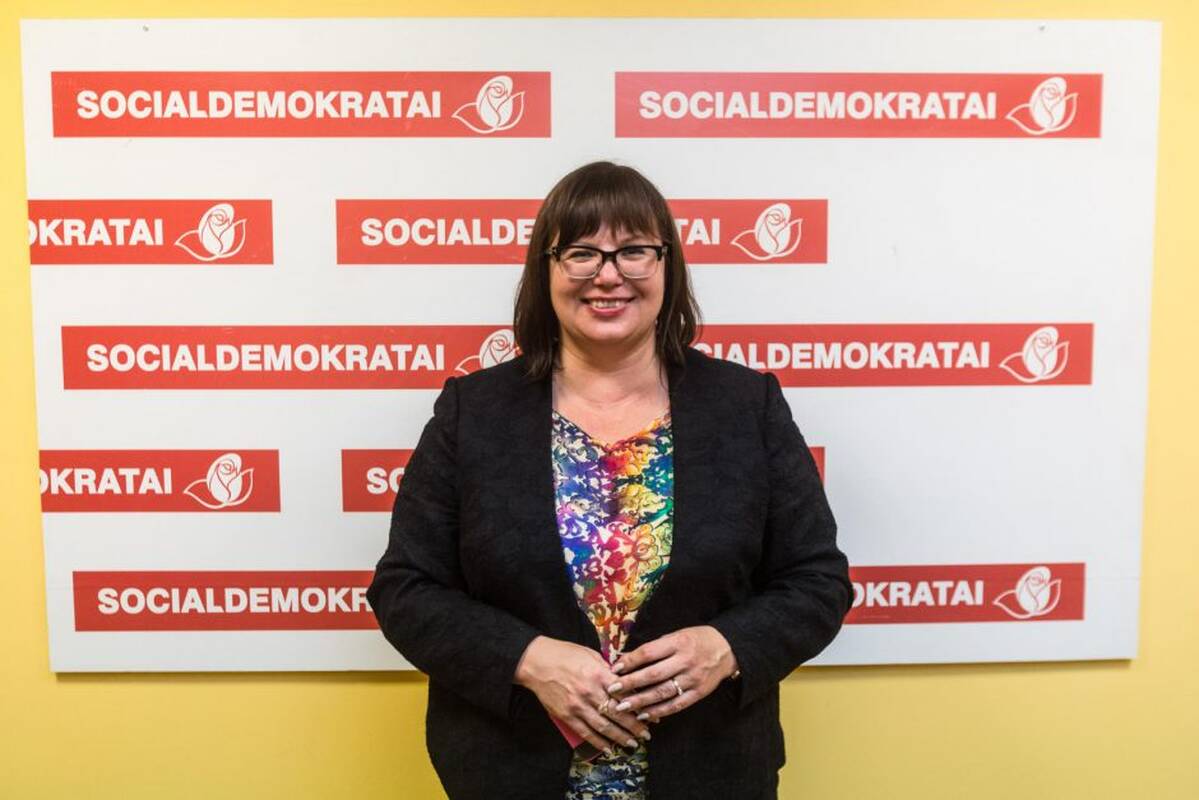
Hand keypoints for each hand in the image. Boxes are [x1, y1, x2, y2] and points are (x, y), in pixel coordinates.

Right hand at [513, 635, 651, 752]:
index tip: (650, 713)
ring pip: (604, 727)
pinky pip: (586, 733)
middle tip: (647, 734)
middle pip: (617, 713)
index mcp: (598, 674)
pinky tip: (609, 749)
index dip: (639, 705)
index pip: (624, 693)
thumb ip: (607, 669)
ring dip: (620, 737)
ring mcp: (577, 706)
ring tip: (632, 744)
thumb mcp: (590, 654)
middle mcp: (589, 691)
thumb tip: (625, 680)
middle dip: (634, 726)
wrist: (536, 662)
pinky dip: (599, 743)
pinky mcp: (566, 716)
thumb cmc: (564, 654)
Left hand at [606, 626, 737, 722]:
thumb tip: (625, 658)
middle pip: (654, 674)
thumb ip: (654, 648)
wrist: (727, 649)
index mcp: (678, 643)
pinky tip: (644, 715)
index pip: (649, 652)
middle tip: (613, 690)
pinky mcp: (699, 693)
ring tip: (623, 707)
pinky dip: (659, 711)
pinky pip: (677, 704)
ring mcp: (693, 679)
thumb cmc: (696, 640)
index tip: (615, 669)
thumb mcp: (676, 635)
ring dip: (641, 701)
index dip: (631, 661)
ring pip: (663, 692)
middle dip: (631, 683)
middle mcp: (685, 661)